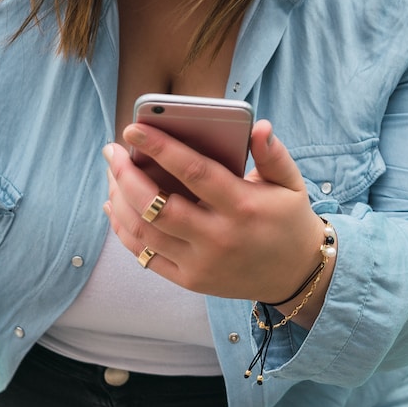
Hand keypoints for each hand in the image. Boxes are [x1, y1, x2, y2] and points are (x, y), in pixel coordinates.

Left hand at [103, 119, 330, 313]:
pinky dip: (123, 230)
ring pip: (144, 231)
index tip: (133, 128)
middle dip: (125, 174)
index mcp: (243, 206)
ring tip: (112, 174)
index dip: (160, 147)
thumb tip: (258, 126)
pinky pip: (145, 256)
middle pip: (157, 205)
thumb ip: (272, 153)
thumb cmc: (288, 219)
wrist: (296, 274)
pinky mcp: (191, 280)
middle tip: (111, 151)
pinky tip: (114, 205)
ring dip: (118, 199)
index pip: (194, 172)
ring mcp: (201, 263)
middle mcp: (219, 237)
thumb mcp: (290, 183)